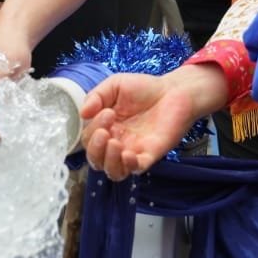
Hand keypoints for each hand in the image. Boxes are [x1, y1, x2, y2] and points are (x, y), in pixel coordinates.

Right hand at [80, 64, 225, 179]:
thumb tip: (82, 113)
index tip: (106, 112)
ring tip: (115, 143)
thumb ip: (96, 96)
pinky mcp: (150, 155)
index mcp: (106, 128)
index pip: (89, 140)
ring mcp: (133, 151)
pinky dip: (129, 166)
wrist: (175, 91)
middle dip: (95, 148)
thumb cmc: (145, 88)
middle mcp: (117, 142)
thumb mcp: (115, 85)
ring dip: (109, 161)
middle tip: (106, 130)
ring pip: (113, 172)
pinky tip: (128, 154)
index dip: (92, 131)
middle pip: (96, 160)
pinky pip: (135, 170)